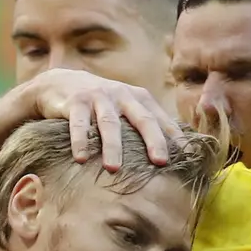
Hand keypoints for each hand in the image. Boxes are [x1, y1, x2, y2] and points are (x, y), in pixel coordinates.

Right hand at [21, 68, 176, 170]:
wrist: (61, 82)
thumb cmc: (101, 104)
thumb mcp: (125, 108)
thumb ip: (144, 123)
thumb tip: (174, 154)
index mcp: (139, 98)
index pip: (161, 119)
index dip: (175, 137)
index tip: (188, 157)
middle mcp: (122, 95)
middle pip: (142, 119)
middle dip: (153, 140)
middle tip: (161, 163)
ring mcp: (98, 97)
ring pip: (109, 123)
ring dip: (112, 146)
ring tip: (113, 168)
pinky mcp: (75, 101)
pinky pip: (78, 123)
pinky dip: (79, 140)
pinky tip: (80, 158)